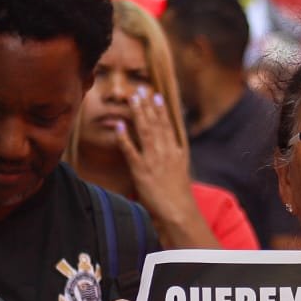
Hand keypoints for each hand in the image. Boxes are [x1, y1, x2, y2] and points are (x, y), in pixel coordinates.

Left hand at [115, 92, 195, 220]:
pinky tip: (119, 125)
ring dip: (138, 113)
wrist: (178, 211)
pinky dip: (124, 137)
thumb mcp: (181, 170)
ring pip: (145, 131)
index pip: (168, 126)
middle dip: (148, 106)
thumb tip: (173, 145)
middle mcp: (165, 152)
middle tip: (140, 90)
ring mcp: (153, 160)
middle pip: (156, 124)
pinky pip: (130, 151)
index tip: (156, 96)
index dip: (161, 110)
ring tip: (132, 99)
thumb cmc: (178, 194)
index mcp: (175, 151)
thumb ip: (175, 155)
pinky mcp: (141, 171)